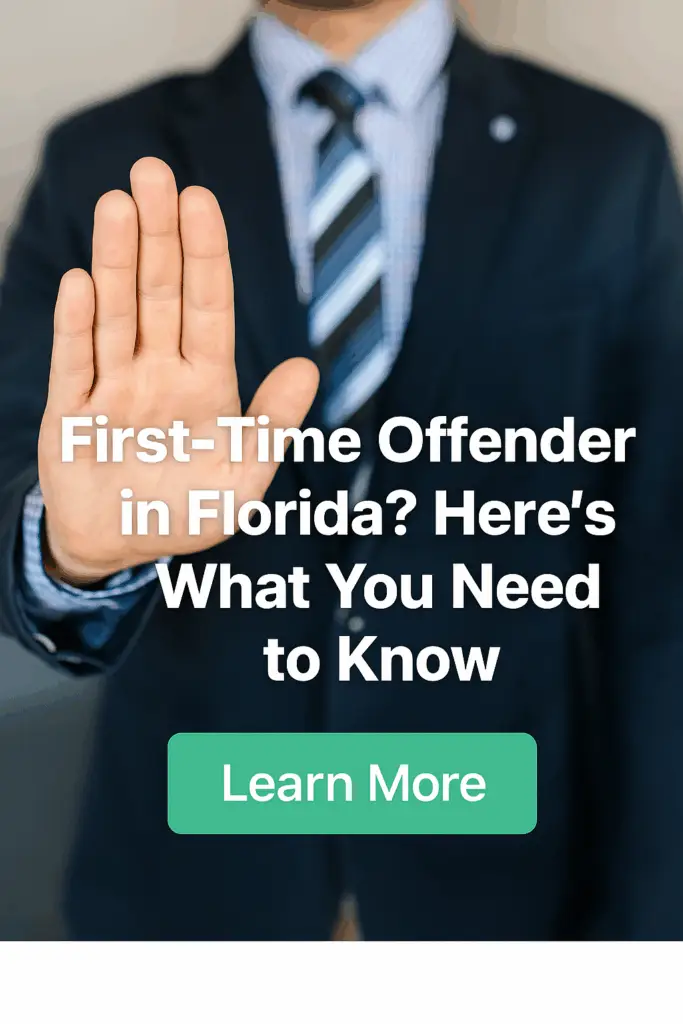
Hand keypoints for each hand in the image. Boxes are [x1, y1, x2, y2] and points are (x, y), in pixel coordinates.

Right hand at [38, 157, 318, 585]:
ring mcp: (112, 387)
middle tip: (152, 172)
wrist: (121, 548)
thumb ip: (274, 424)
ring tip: (118, 206)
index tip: (200, 200)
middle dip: (157, 235)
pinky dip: (77, 327)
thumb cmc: (186, 511)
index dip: (206, 254)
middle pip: (159, 293)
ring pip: (116, 314)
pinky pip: (74, 364)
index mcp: (205, 381)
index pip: (208, 306)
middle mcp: (158, 372)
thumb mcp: (244, 478)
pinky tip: (81, 284)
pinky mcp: (70, 413)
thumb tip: (308, 368)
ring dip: (115, 262)